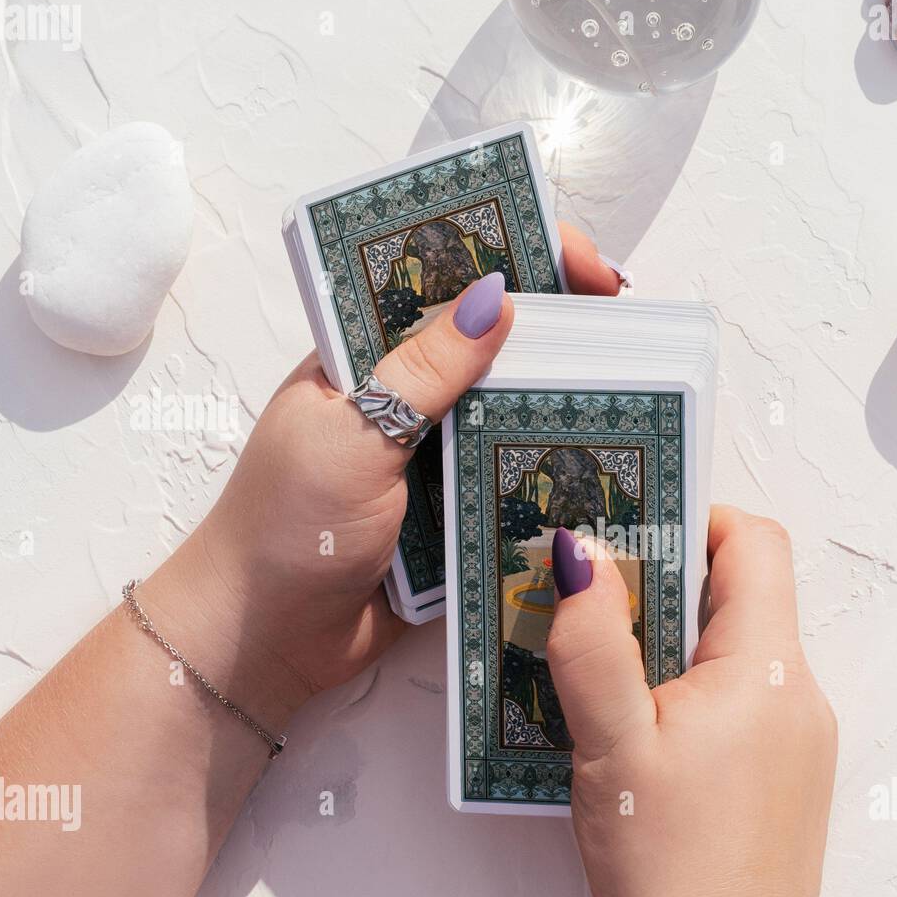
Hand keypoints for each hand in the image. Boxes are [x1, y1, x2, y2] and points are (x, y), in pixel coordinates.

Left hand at [143, 226, 621, 719]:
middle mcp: (406, 398)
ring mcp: (435, 458)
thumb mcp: (352, 433)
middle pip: (492, 345)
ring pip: (511, 415)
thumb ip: (423, 370)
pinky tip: (604, 471)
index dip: (515, 257)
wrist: (264, 639)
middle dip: (557, 330)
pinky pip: (514, 483)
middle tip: (628, 332)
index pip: (445, 281)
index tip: (582, 266)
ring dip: (563, 406)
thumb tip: (497, 297)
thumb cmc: (288, 525)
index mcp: (367, 355)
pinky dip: (553, 476)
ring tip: (632, 397)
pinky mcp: (458, 516)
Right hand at [544, 508, 837, 896]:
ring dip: (676, 646)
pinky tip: (644, 738)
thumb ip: (590, 641)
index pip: (755, 543)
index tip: (633, 533)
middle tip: (597, 608)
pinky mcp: (790, 783)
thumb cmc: (665, 864)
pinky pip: (747, 706)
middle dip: (668, 589)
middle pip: (745, 597)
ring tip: (609, 677)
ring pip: (740, 654)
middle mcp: (803, 696)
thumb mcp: (610, 742)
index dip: (697, 519)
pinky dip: (696, 695)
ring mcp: (803, 744)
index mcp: (769, 668)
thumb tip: (581, 553)